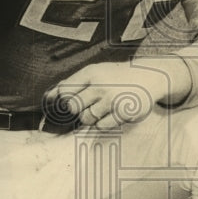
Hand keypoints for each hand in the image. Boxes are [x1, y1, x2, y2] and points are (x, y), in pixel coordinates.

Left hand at [45, 61, 179, 130]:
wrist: (149, 76)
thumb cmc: (117, 76)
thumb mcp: (96, 72)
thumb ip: (72, 83)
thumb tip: (48, 96)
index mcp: (92, 72)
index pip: (65, 90)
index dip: (65, 99)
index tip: (74, 98)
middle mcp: (101, 85)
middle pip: (73, 107)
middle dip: (79, 108)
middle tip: (91, 102)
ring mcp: (112, 99)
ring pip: (86, 118)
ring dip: (92, 116)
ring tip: (104, 106)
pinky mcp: (123, 112)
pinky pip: (101, 126)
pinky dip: (104, 122)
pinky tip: (113, 112)